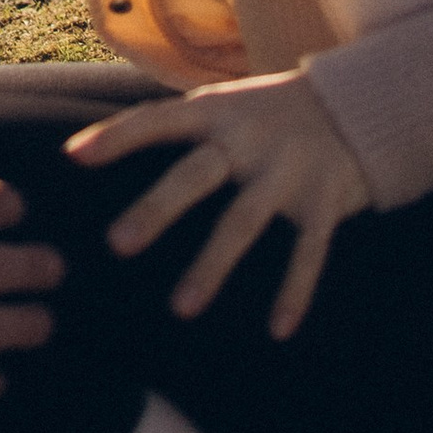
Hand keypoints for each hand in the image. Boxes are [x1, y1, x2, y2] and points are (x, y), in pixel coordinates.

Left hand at [69, 72, 367, 340]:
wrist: (358, 103)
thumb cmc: (268, 112)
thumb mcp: (224, 103)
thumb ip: (175, 125)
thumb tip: (92, 148)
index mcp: (216, 110)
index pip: (158, 119)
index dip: (117, 135)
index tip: (74, 156)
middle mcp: (249, 137)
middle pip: (196, 175)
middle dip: (157, 208)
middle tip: (117, 244)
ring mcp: (287, 170)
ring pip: (243, 221)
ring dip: (212, 265)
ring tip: (181, 308)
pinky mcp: (324, 200)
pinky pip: (308, 252)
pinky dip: (294, 291)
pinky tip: (277, 329)